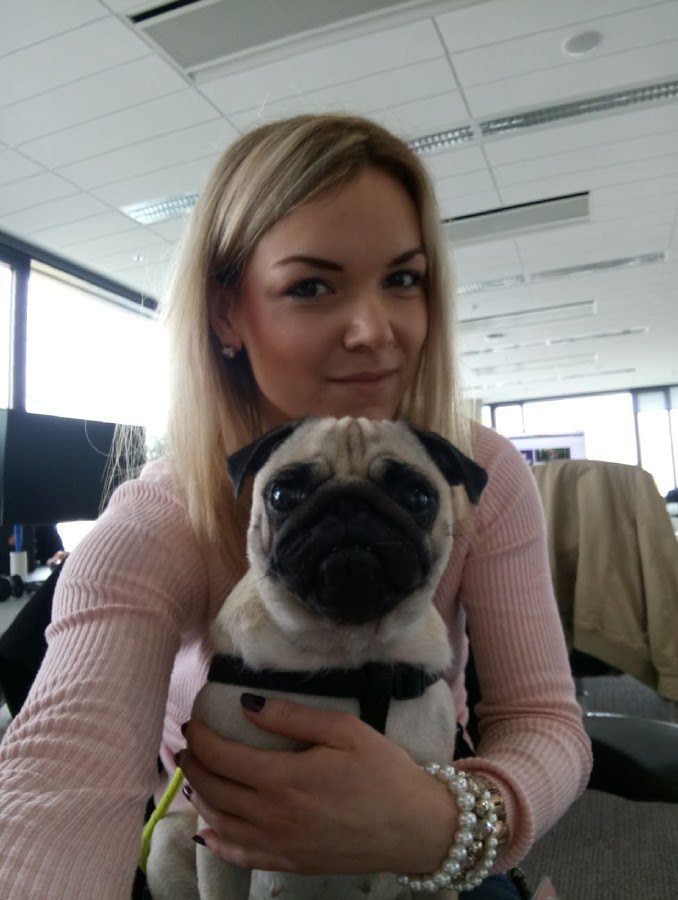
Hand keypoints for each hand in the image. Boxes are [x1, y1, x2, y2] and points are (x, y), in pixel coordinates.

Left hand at [178, 696, 457, 875]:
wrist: (416, 827)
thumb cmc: (384, 771)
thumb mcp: (345, 731)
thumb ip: (292, 717)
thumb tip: (246, 704)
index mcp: (285, 779)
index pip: (224, 758)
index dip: (201, 740)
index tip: (192, 723)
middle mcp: (274, 816)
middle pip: (215, 790)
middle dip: (193, 765)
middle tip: (184, 746)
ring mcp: (281, 845)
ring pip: (222, 823)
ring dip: (200, 798)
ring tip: (192, 776)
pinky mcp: (292, 863)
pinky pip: (242, 856)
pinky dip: (218, 842)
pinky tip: (208, 831)